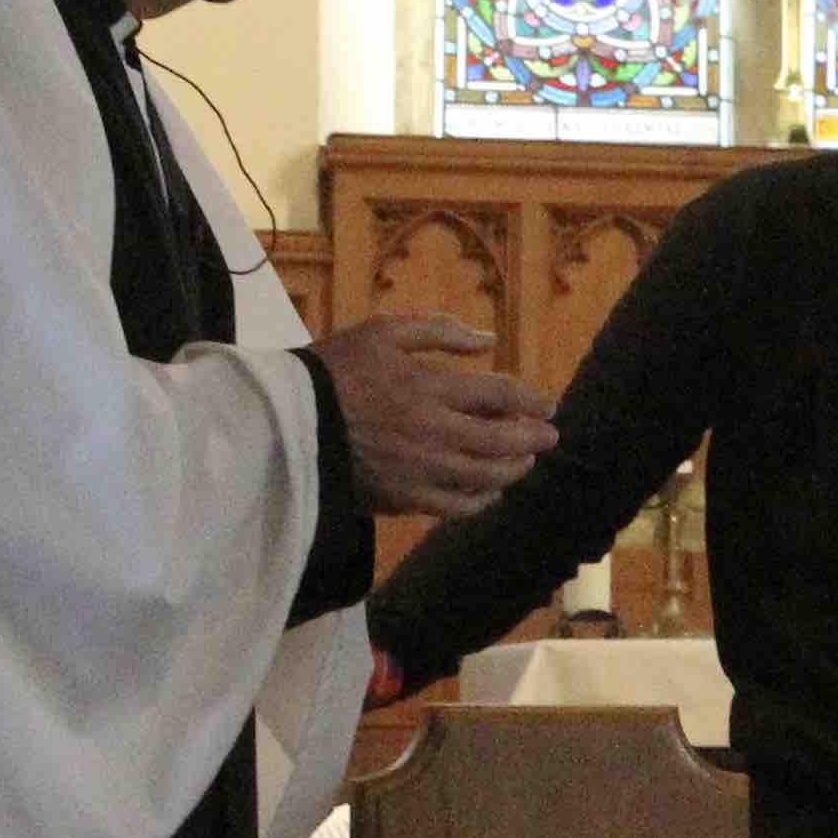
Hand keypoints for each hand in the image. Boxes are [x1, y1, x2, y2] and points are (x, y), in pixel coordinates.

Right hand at [317, 315, 559, 518]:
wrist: (288, 423)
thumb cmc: (336, 370)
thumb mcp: (383, 332)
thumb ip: (439, 331)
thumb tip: (488, 340)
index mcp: (428, 387)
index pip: (499, 394)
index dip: (530, 399)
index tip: (547, 404)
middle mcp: (432, 432)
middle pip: (501, 440)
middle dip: (533, 438)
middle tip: (549, 436)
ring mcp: (419, 470)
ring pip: (485, 477)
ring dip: (514, 469)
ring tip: (524, 462)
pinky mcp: (403, 499)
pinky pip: (456, 507)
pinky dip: (481, 500)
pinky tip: (490, 491)